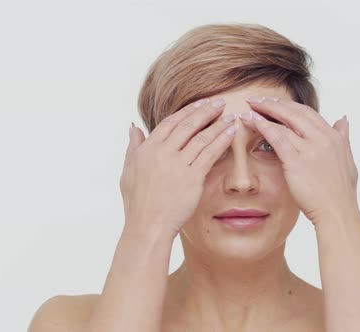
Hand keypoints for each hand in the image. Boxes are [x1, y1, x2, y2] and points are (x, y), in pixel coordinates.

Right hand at [119, 98, 236, 237]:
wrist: (148, 225)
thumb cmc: (138, 203)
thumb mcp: (128, 171)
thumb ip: (133, 146)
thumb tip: (133, 127)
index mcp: (147, 149)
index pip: (170, 122)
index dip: (187, 110)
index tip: (200, 103)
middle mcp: (162, 153)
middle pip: (188, 125)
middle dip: (206, 111)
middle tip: (219, 103)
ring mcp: (178, 164)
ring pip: (201, 137)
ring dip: (218, 124)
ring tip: (229, 116)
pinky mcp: (192, 177)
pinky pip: (210, 153)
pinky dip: (221, 141)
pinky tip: (231, 133)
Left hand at [239, 96, 358, 224]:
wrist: (337, 212)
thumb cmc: (340, 193)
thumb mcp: (347, 160)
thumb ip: (343, 137)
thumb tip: (342, 119)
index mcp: (334, 137)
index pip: (308, 113)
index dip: (290, 106)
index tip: (275, 103)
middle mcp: (323, 138)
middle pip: (295, 112)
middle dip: (274, 103)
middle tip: (257, 99)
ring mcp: (310, 147)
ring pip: (284, 120)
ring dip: (264, 110)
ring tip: (250, 106)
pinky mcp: (296, 159)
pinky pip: (276, 136)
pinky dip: (261, 125)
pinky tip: (250, 120)